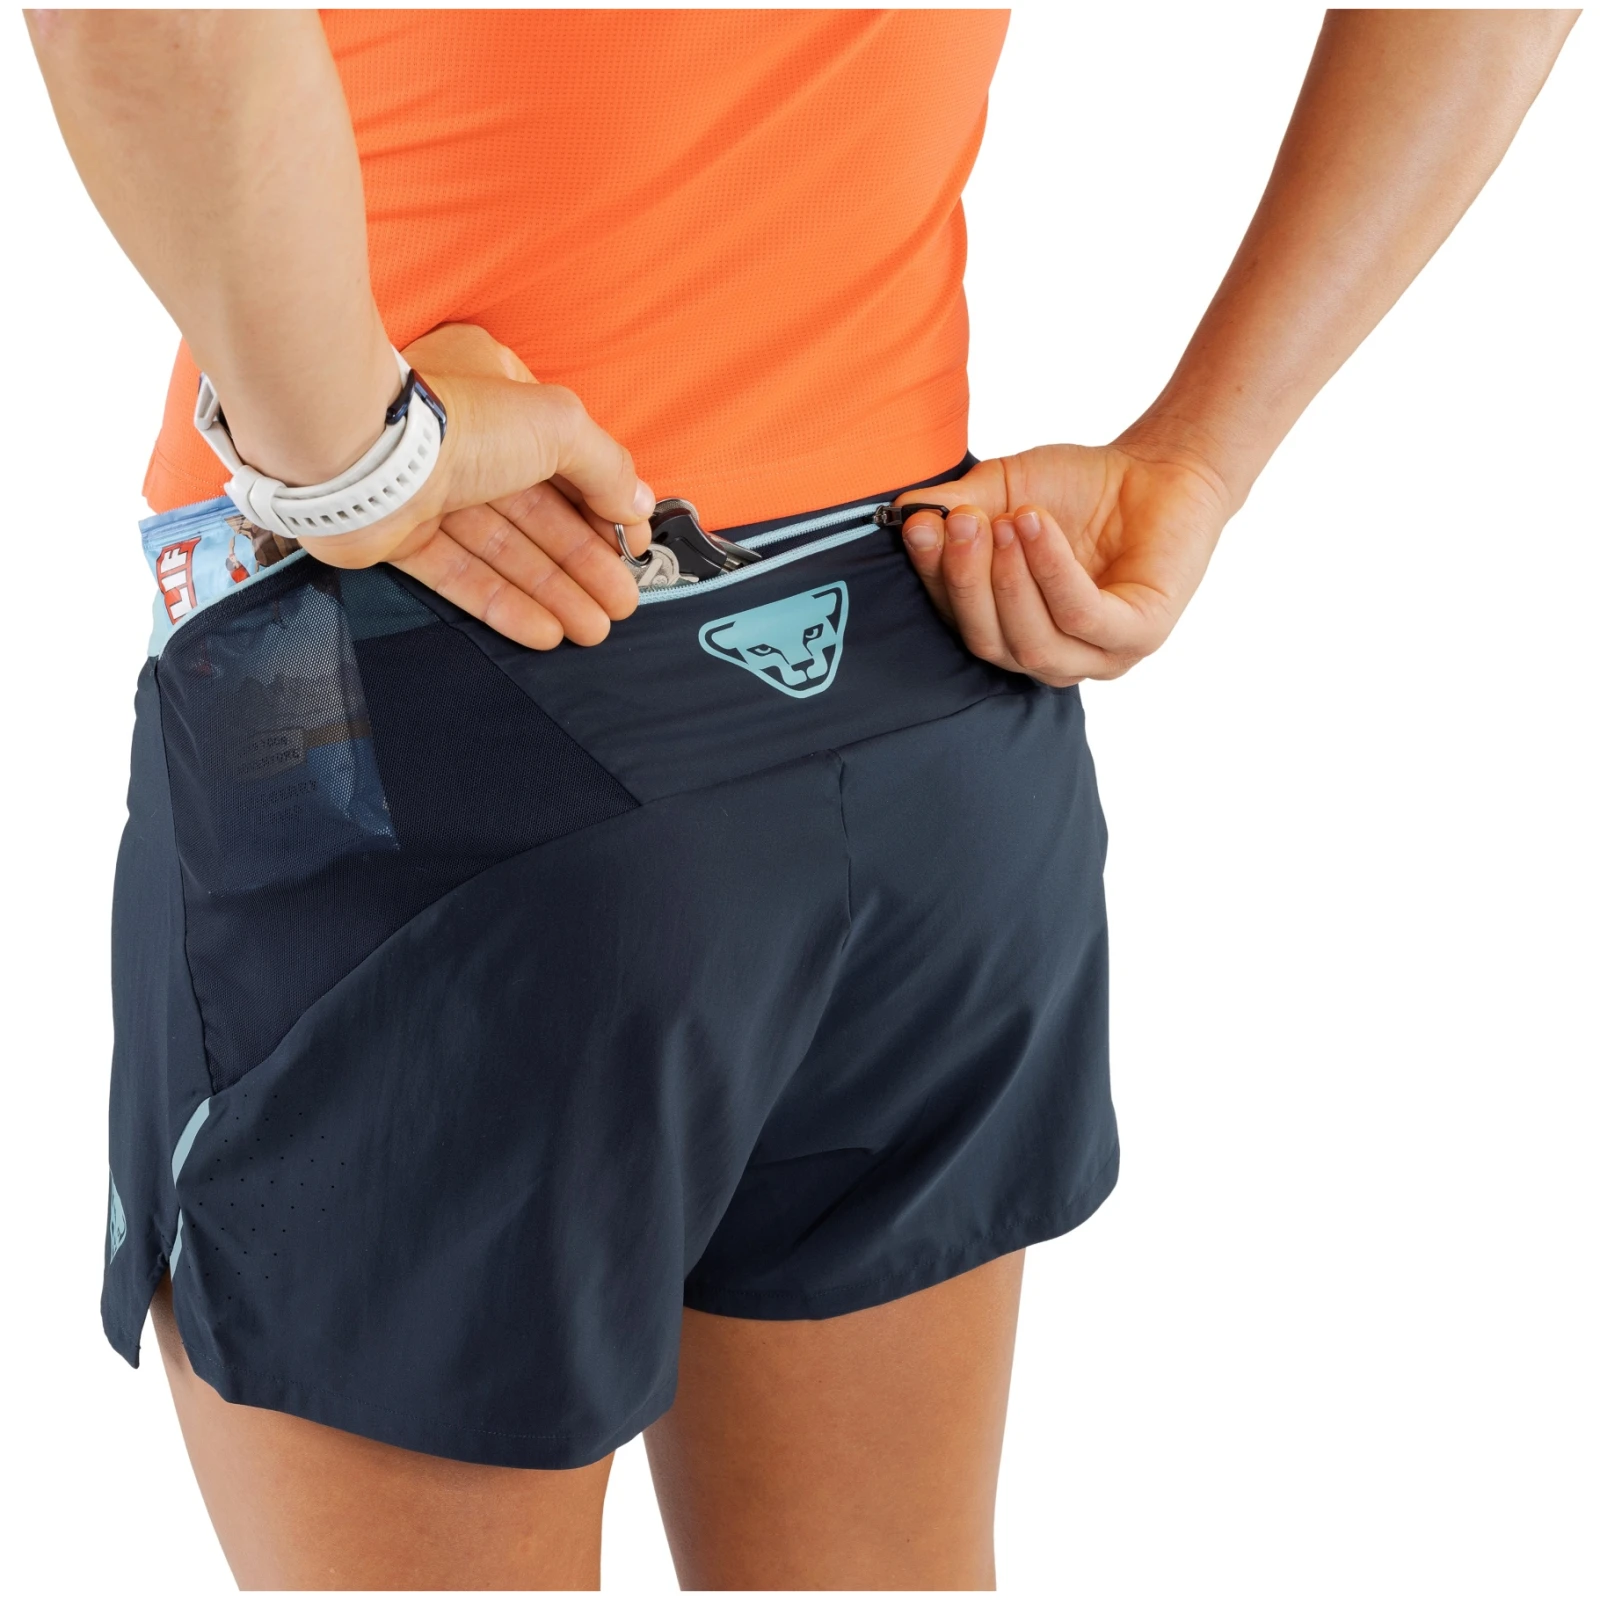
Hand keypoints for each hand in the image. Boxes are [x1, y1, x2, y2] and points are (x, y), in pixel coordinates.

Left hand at [297, 324, 655, 648]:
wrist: (364, 455)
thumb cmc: (464, 426)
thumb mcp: (562, 427)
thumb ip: (607, 468)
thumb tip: (639, 505)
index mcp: (507, 406)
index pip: (569, 464)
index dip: (605, 511)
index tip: (634, 550)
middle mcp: (469, 447)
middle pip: (541, 516)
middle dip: (586, 565)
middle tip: (622, 606)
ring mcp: (432, 493)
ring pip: (506, 550)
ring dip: (554, 592)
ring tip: (594, 631)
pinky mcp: (402, 537)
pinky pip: (461, 574)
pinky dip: (504, 603)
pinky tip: (546, 633)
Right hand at [897, 441, 1233, 685]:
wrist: (1160, 468)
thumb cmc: (1079, 488)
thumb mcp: (1004, 490)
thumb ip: (957, 504)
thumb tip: (907, 512)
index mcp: (1010, 631)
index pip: (959, 620)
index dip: (935, 578)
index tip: (919, 526)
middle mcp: (1050, 655)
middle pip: (989, 643)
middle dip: (968, 583)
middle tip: (961, 522)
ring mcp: (1098, 656)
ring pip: (1033, 644)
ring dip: (1009, 582)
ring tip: (1005, 520)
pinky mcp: (1141, 636)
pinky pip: (1081, 616)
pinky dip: (1051, 570)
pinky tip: (1036, 524)